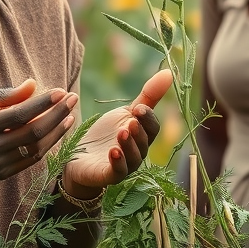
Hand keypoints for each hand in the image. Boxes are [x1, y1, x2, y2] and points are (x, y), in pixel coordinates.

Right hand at [0, 79, 78, 181]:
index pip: (20, 115)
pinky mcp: (1, 174)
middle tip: (72, 98)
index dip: (43, 103)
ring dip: (57, 131)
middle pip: (33, 133)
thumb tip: (33, 85)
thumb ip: (2, 96)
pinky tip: (56, 131)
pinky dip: (47, 145)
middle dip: (57, 114)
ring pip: (36, 149)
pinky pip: (31, 160)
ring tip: (70, 114)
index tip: (60, 90)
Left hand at [62, 69, 172, 197]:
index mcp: (142, 136)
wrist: (79, 157)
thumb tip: (169, 72)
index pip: (153, 128)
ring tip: (122, 133)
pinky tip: (113, 151)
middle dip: (139, 131)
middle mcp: (137, 152)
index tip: (139, 108)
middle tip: (131, 120)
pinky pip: (118, 171)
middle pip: (145, 143)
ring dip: (129, 145)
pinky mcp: (109, 175)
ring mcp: (125, 165)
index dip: (148, 118)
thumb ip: (148, 97)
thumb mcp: (125, 113)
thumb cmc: (106, 134)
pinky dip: (117, 162)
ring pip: (133, 158)